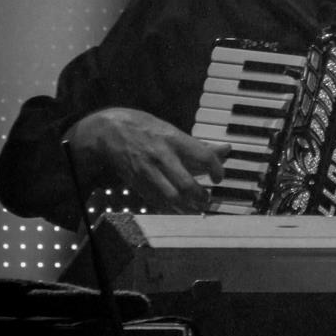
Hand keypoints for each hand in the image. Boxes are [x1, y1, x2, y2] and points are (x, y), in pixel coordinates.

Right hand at [66, 107, 228, 213]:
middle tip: (207, 199)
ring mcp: (147, 171)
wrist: (108, 131)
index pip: (203, 156)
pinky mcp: (137, 183)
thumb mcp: (172, 130)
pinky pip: (157, 201)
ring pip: (171, 197)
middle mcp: (161, 155)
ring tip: (196, 207)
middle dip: (200, 196)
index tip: (219, 177)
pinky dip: (170, 208)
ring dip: (187, 207)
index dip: (217, 169)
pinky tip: (179, 208)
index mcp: (173, 139)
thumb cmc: (145, 127)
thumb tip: (226, 150)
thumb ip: (198, 144)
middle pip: (186, 183)